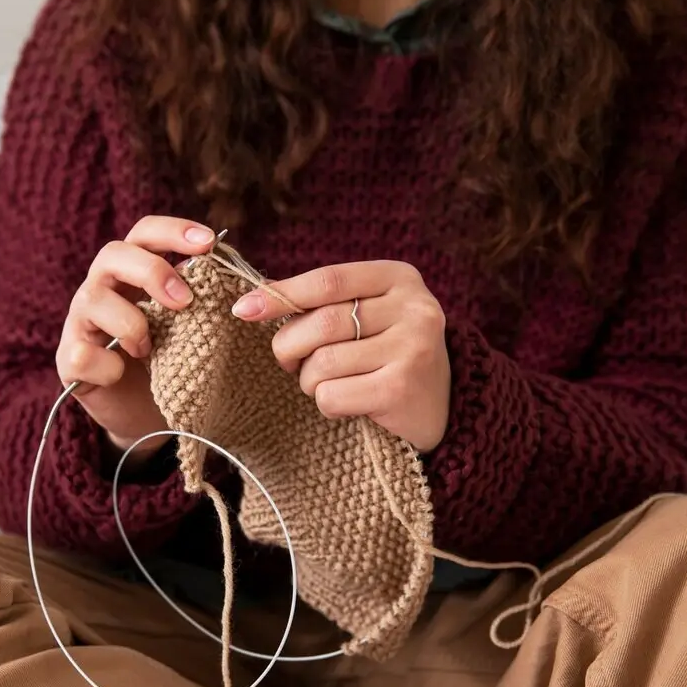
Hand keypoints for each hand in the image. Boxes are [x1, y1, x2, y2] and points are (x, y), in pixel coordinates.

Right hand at [56, 216, 218, 461]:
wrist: (146, 417)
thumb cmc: (173, 363)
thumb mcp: (197, 329)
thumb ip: (217, 303)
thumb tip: (261, 284)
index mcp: (133, 273)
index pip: (144, 233)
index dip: (172, 231)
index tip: (208, 242)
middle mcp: (102, 289)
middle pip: (112, 255)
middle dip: (152, 272)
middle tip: (185, 300)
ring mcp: (81, 323)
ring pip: (91, 300)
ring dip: (129, 322)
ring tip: (150, 348)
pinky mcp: (70, 360)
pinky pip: (80, 353)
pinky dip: (107, 364)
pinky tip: (121, 374)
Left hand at [231, 261, 451, 452]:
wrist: (443, 407)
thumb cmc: (387, 355)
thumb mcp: (368, 315)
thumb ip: (324, 302)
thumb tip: (255, 298)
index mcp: (400, 278)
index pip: (329, 280)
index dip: (282, 294)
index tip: (243, 309)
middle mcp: (414, 308)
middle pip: (322, 323)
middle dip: (290, 347)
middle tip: (290, 363)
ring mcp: (413, 348)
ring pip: (323, 363)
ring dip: (309, 381)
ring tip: (327, 383)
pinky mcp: (403, 388)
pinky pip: (333, 395)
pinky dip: (327, 404)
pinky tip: (348, 402)